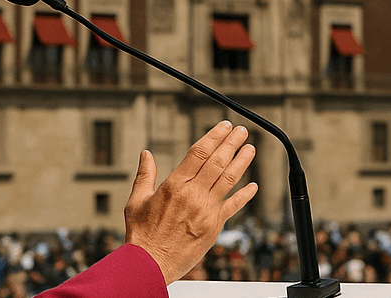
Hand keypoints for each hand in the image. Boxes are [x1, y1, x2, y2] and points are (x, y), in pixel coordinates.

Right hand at [124, 121, 257, 283]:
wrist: (150, 264)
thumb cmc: (141, 235)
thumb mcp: (136, 200)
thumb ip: (145, 175)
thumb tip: (146, 154)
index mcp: (174, 185)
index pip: (199, 152)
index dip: (214, 136)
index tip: (224, 126)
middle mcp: (193, 195)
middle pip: (218, 161)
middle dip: (232, 143)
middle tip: (241, 131)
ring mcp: (206, 210)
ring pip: (229, 179)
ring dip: (242, 161)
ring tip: (250, 148)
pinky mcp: (214, 226)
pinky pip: (233, 206)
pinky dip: (245, 195)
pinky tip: (253, 186)